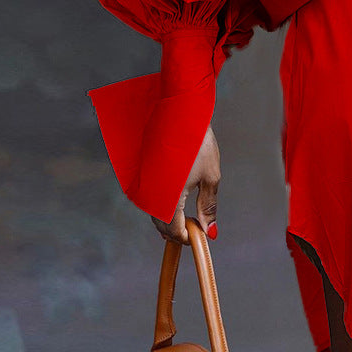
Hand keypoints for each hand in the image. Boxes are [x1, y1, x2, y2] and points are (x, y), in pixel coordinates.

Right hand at [150, 124, 219, 243]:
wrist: (179, 114)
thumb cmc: (198, 144)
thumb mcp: (211, 176)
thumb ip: (209, 205)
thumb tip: (210, 231)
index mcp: (169, 198)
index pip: (174, 230)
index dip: (186, 237)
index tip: (197, 236)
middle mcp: (151, 195)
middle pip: (162, 225)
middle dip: (178, 230)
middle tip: (195, 227)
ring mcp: (143, 186)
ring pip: (155, 213)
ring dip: (170, 219)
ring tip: (188, 215)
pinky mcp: (140, 178)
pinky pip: (150, 200)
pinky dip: (162, 206)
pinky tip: (174, 201)